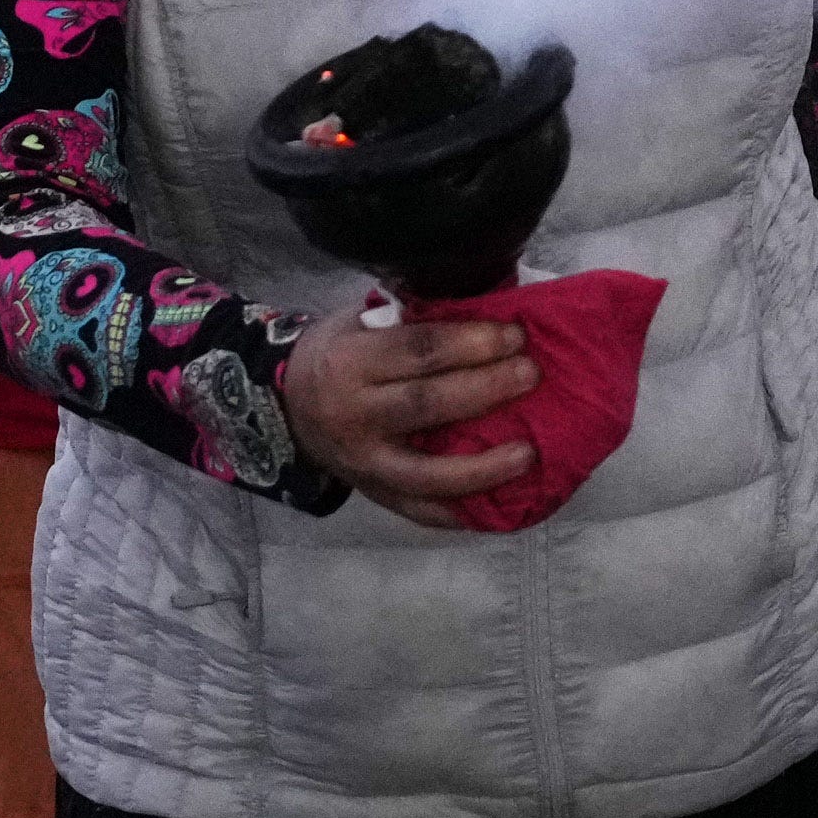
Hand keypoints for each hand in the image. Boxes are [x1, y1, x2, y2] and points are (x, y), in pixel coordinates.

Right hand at [281, 304, 536, 528]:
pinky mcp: (374, 495)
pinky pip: (421, 512)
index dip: (471, 342)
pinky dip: (461, 512)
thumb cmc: (341, 351)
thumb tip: (489, 305)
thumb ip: (414, 317)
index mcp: (351, 362)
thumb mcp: (363, 320)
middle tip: (530, 375)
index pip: (419, 351)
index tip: (514, 335)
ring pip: (427, 473)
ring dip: (482, 467)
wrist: (287, 406)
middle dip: (485, 389)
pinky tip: (502, 504)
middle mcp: (354, 416)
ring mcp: (363, 464)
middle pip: (428, 405)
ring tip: (528, 453)